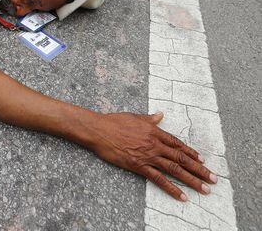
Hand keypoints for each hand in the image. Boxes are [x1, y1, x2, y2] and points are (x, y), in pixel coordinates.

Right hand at [90, 112, 217, 200]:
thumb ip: (149, 119)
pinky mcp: (139, 166)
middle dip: (200, 169)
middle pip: (181, 158)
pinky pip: (159, 179)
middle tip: (213, 178)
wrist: (99, 130)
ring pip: (175, 169)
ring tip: (204, 189)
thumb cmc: (113, 122)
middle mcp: (155, 144)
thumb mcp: (134, 117)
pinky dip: (172, 188)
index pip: (177, 144)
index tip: (202, 160)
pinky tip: (182, 196)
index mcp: (154, 131)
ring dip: (192, 180)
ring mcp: (148, 155)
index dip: (191, 153)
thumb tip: (160, 115)